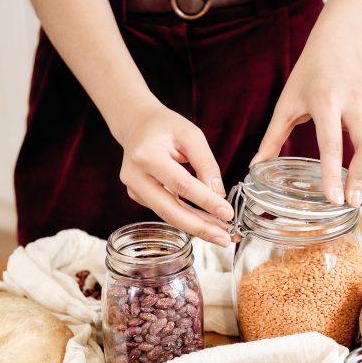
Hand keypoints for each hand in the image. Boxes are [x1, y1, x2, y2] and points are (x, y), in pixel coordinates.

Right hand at [117, 101, 233, 246]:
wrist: (136, 124)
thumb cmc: (165, 126)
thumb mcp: (191, 135)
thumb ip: (206, 164)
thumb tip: (219, 196)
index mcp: (147, 155)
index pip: (181, 184)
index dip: (206, 201)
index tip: (227, 213)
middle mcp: (135, 176)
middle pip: (170, 210)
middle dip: (200, 227)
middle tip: (225, 238)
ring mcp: (134, 189)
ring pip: (169, 215)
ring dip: (197, 227)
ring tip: (222, 235)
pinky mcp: (138, 196)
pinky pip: (167, 211)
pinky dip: (188, 219)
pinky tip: (208, 224)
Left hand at [251, 33, 361, 208]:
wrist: (338, 46)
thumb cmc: (309, 75)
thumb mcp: (286, 104)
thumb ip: (272, 137)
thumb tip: (256, 166)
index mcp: (326, 101)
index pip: (331, 144)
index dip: (333, 174)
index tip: (334, 199)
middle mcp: (354, 103)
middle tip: (352, 203)